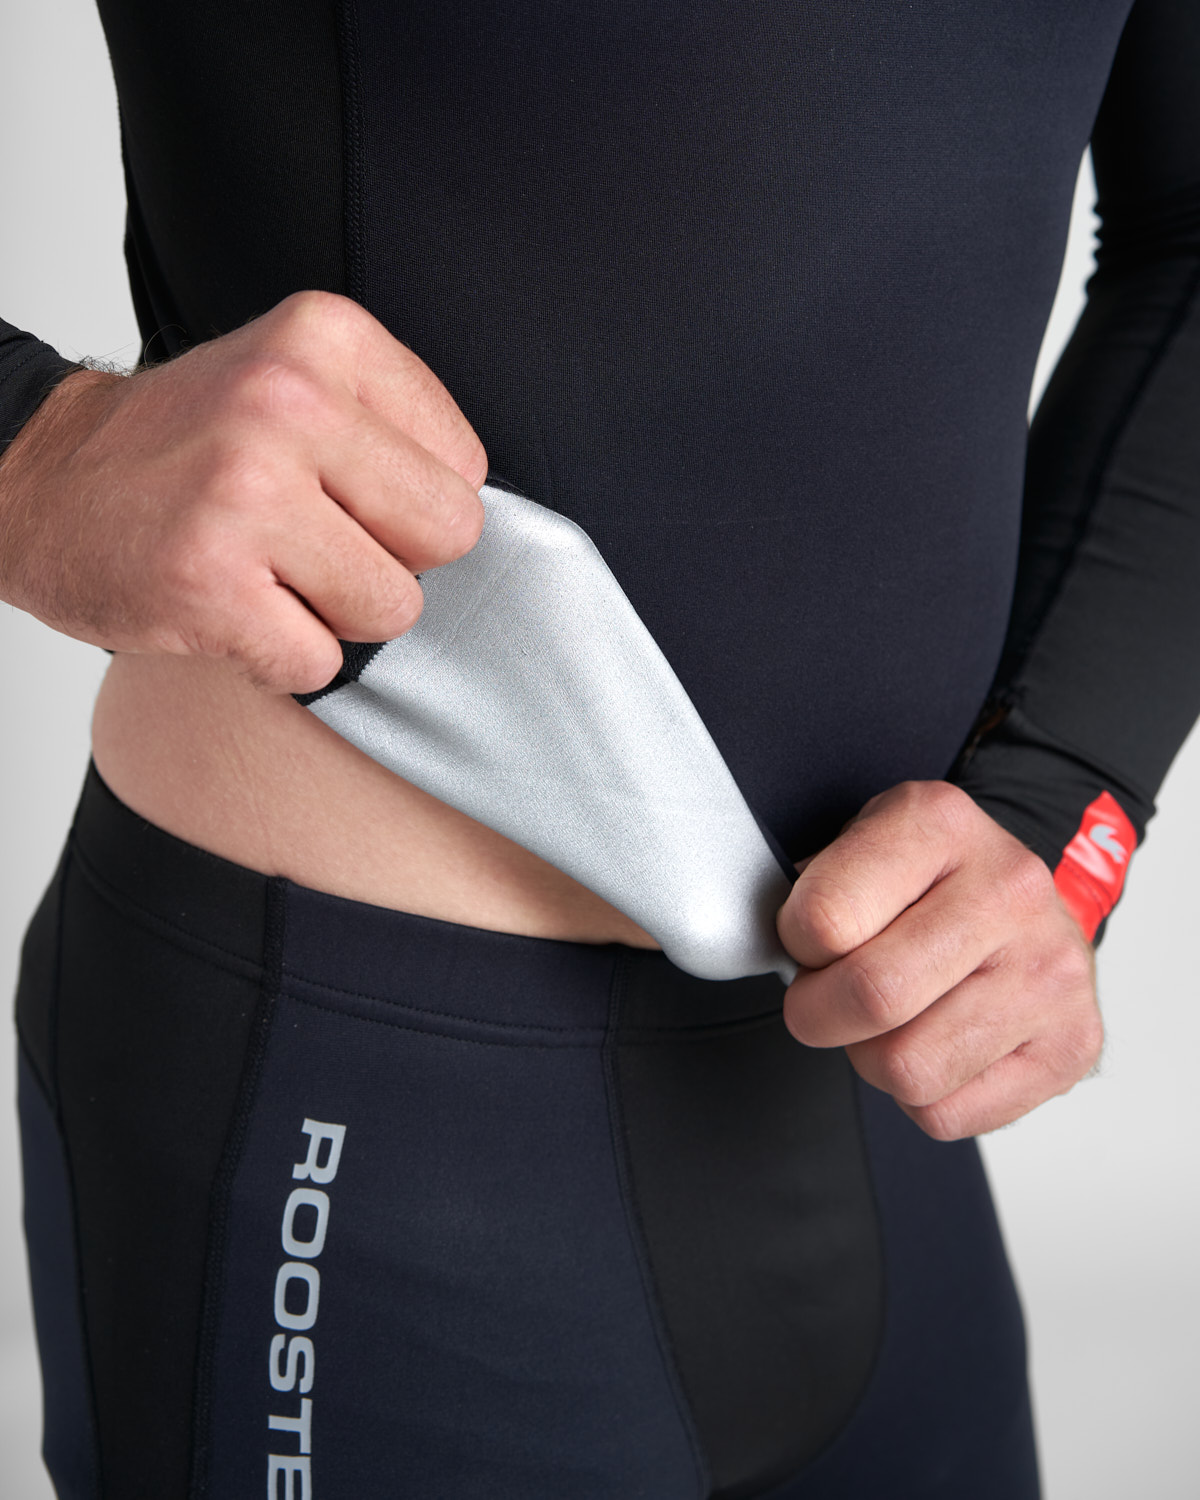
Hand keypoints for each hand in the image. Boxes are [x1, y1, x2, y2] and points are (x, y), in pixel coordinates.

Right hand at [0, 290, 486, 692]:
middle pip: (449, 535)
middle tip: (315, 543)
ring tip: (268, 574)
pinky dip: (281, 658)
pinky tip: (231, 609)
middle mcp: (288, 402)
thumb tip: (490, 522)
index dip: (408, 504)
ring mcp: (244, 492)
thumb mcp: (295, 380)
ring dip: (336, 615)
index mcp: (325, 338)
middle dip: (393, 560)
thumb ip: (393, 428)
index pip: (464, 468)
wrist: (41, 478)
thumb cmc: (188, 446)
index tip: (337, 491)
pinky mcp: (207, 583)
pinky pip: (319, 663)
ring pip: (393, 608)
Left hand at [776, 781, 1100, 1139]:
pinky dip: (919, 1095)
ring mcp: (1050, 971)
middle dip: (819, 1014)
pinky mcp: (1071, 1044)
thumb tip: (749, 944)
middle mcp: (1008, 891)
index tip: (811, 942)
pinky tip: (934, 1043)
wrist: (1028, 896)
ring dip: (872, 1058)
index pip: (824, 921)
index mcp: (940, 824)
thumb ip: (810, 885)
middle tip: (823, 1000)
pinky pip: (948, 1115)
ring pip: (908, 1070)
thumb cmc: (927, 877)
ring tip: (889, 1019)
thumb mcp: (862, 841)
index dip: (797, 945)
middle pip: (873, 998)